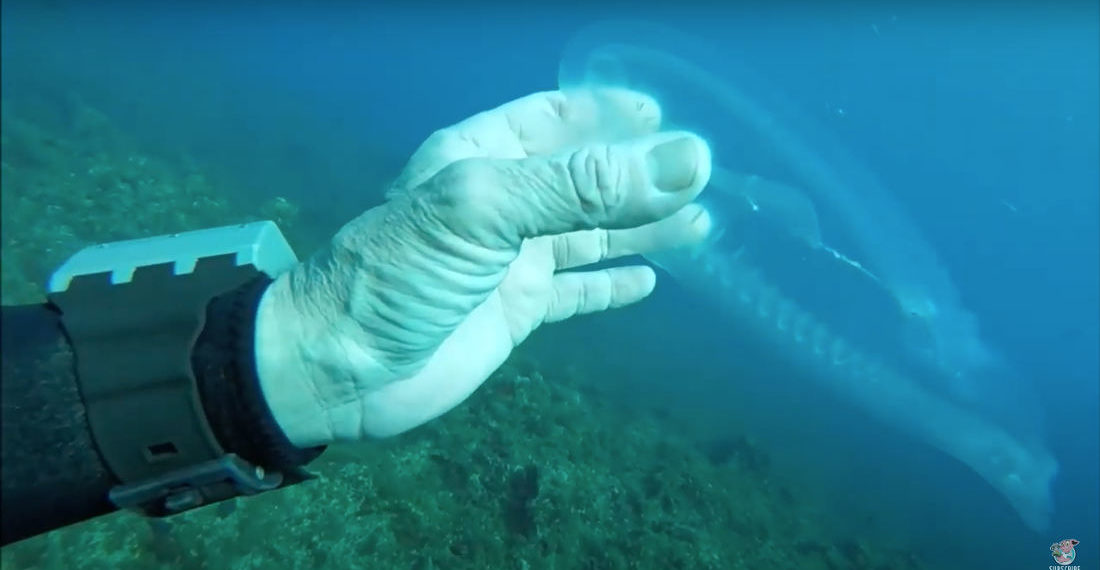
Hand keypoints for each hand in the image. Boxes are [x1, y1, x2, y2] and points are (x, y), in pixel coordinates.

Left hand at [254, 88, 712, 445]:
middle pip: (584, 179)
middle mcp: (499, 203)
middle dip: (639, 174)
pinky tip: (649, 282)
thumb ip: (584, 187)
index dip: (603, 112)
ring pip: (590, 236)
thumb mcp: (487, 209)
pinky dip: (611, 286)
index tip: (660, 113)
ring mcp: (508, 260)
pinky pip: (576, 292)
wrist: (342, 368)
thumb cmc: (402, 272)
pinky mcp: (514, 313)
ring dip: (642, 229)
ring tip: (701, 224)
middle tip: (702, 174)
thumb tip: (687, 161)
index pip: (551, 119)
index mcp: (480, 157)